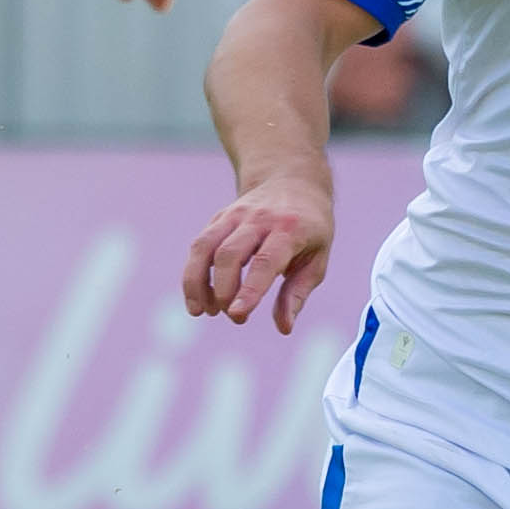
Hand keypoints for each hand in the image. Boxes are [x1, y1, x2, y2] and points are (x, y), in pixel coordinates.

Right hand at [182, 171, 333, 333]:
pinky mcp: (219, 218)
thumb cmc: (310, 228)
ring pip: (205, 246)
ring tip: (201, 312)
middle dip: (223, 290)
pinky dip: (192, 274)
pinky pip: (199, 246)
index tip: (237, 313)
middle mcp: (258, 219)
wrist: (293, 181)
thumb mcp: (317, 259)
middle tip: (234, 317)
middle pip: (229, 254)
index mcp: (289, 229)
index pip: (265, 261)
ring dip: (197, 282)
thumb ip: (297, 293)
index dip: (250, 289)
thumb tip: (284, 327)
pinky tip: (196, 298)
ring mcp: (235, 215)